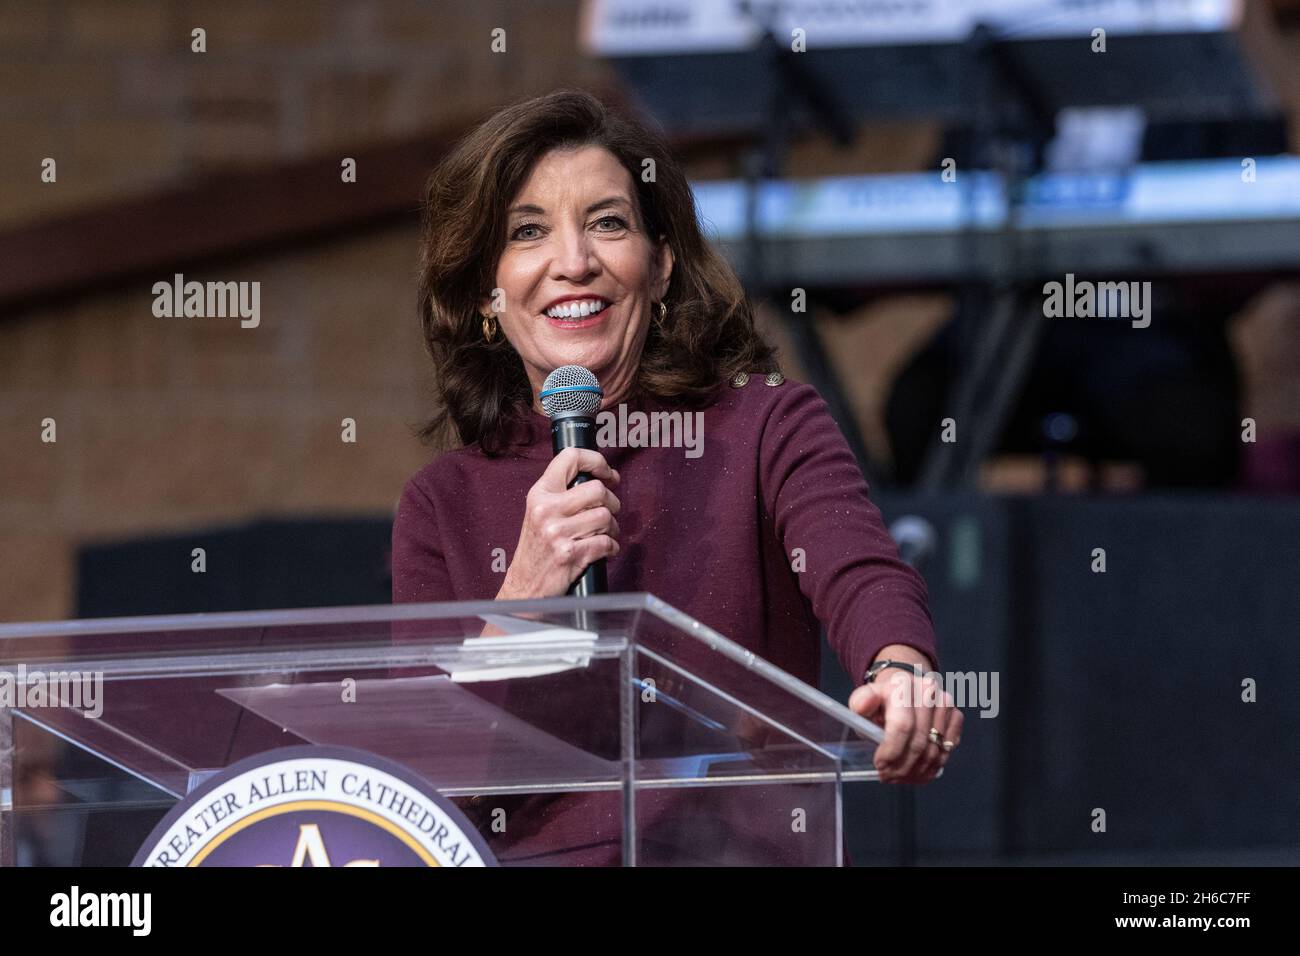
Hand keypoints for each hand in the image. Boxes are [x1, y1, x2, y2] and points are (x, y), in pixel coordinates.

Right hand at [496, 447, 620, 599]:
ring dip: (612, 528)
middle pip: (597, 490)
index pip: (570, 458)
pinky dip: (611, 547)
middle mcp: (547, 510)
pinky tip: (603, 550)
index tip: (608, 474)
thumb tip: (598, 478)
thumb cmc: (536, 549)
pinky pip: (606, 542)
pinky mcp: (570, 554)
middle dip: (611, 502)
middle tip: (608, 510)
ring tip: (604, 534)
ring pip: (605, 517)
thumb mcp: (538, 512)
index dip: (597, 462)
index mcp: (539, 494)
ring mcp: (558, 532)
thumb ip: (561, 493)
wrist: (524, 586)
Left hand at [848, 645, 961, 783]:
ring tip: (898, 777)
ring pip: (934, 752)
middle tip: (887, 776)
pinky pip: (946, 751)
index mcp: (901, 685)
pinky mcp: (956, 715)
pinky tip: (915, 772)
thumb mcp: (863, 701)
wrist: (904, 689)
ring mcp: (945, 704)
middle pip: (919, 743)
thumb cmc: (881, 702)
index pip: (902, 726)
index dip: (892, 752)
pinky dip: (931, 768)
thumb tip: (862, 704)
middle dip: (901, 767)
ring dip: (915, 772)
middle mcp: (928, 691)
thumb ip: (860, 703)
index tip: (880, 765)